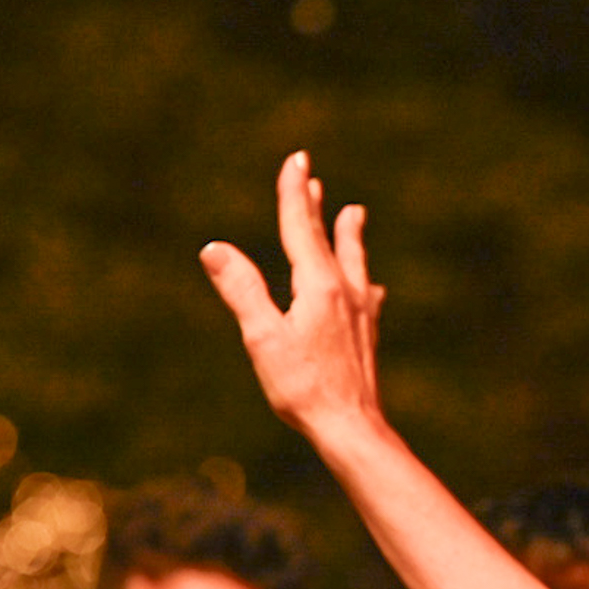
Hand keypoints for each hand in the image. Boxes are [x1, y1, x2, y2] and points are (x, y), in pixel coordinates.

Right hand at [199, 151, 387, 441]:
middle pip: (328, 239)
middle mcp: (346, 292)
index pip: (301, 227)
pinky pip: (368, 296)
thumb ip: (242, 290)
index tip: (297, 159)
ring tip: (355, 213)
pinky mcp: (368, 337)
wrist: (352, 430)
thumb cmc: (304, 389)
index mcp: (318, 286)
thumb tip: (214, 249)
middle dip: (316, 207)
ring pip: (355, 262)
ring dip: (349, 236)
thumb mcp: (263, 338)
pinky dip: (364, 281)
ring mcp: (361, 314)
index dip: (295, 193)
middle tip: (312, 176)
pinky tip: (373, 289)